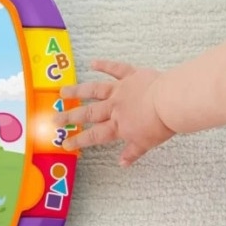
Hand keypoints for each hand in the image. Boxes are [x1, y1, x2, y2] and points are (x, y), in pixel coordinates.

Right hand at [55, 60, 174, 166]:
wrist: (171, 102)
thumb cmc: (161, 124)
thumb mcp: (146, 143)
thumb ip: (132, 152)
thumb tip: (121, 163)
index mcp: (118, 126)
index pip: (94, 135)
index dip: (78, 140)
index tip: (64, 143)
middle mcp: (114, 108)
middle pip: (88, 113)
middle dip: (69, 117)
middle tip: (54, 118)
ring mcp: (120, 90)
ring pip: (94, 90)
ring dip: (77, 91)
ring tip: (62, 92)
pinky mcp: (130, 76)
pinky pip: (115, 69)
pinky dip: (104, 65)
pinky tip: (92, 63)